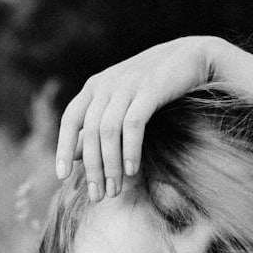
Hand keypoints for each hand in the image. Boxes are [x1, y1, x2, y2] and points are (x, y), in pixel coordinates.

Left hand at [56, 36, 229, 200]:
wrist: (191, 56)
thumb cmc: (153, 86)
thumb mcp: (120, 105)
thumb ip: (97, 127)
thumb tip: (74, 155)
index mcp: (94, 87)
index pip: (69, 119)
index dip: (63, 148)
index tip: (61, 176)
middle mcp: (106, 84)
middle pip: (89, 132)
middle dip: (92, 168)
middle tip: (98, 196)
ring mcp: (127, 85)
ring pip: (108, 131)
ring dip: (110, 165)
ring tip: (115, 190)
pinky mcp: (150, 89)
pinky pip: (132, 124)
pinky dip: (130, 149)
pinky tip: (132, 171)